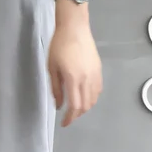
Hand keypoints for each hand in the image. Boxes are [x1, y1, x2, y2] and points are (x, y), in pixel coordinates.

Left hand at [48, 10, 102, 126]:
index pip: (74, 106)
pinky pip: (98, 90)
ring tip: (75, 108)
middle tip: (68, 117)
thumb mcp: (52, 68)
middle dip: (77, 115)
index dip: (70, 118)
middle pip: (85, 105)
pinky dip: (92, 98)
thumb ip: (55, 88)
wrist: (75, 28)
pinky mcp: (99, 70)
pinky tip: (85, 97)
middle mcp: (87, 79)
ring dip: (85, 107)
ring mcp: (95, 75)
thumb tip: (59, 105)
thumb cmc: (59, 46)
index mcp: (73, 79)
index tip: (64, 124)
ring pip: (93, 99)